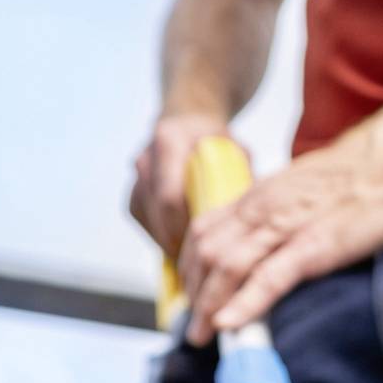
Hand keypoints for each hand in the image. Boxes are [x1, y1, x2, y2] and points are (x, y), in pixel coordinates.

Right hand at [129, 110, 233, 257]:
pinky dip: (162, 235)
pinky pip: (145, 221)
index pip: (170, 198)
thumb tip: (249, 217)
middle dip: (177, 241)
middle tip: (200, 263)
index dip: (184, 229)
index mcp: (170, 142)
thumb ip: (238, 178)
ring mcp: (137, 176)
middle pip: (157, 213)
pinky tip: (181, 242)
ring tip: (193, 256)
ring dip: (168, 241)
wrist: (187, 119)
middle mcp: (147, 157)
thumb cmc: (213, 139)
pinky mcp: (134, 192)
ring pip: (148, 221)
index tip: (203, 250)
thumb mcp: (234, 150)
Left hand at [181, 118, 382, 337]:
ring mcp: (284, 228)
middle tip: (193, 328)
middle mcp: (261, 210)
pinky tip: (230, 324)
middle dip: (193, 295)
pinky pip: (269, 278)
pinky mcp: (312, 246)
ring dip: (209, 306)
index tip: (191, 296)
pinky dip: (244, 303)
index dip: (189, 268)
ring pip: (228, 266)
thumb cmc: (349, 180)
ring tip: (203, 336)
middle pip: (206, 252)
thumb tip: (255, 245)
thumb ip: (270, 216)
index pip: (203, 231)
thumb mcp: (294, 191)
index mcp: (256, 198)